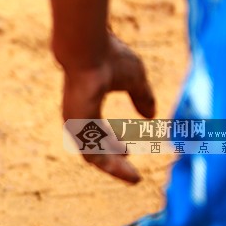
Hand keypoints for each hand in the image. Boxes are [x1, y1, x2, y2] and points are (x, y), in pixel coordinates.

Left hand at [61, 33, 154, 182]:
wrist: (89, 49)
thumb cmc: (109, 57)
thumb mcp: (134, 79)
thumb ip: (142, 96)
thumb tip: (151, 115)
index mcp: (87, 106)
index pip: (97, 133)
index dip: (113, 145)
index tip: (128, 153)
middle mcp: (77, 117)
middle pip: (94, 148)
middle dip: (113, 160)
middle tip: (130, 169)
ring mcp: (75, 123)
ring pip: (93, 156)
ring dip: (113, 167)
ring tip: (131, 175)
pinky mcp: (77, 127)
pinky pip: (92, 154)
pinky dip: (108, 163)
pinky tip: (123, 165)